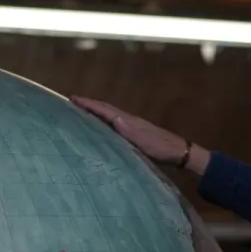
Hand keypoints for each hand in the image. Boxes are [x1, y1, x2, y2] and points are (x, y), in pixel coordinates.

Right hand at [71, 96, 205, 173]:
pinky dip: (103, 124)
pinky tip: (101, 130)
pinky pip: (113, 126)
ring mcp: (131, 127)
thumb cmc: (160, 147)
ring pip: (109, 117)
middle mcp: (128, 121)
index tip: (72, 99)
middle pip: (105, 110)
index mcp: (127, 120)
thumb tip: (114, 118)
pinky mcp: (134, 135)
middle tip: (72, 104)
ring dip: (95, 114)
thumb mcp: (143, 140)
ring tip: (80, 114)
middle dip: (89, 106)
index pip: (104, 109)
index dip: (89, 104)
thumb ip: (129, 129)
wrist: (178, 152)